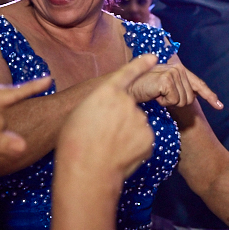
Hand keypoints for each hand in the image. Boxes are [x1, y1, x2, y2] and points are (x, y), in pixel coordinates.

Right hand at [57, 54, 158, 181]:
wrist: (87, 172)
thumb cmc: (75, 143)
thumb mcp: (81, 113)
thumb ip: (101, 104)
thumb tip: (112, 108)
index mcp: (107, 92)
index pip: (128, 73)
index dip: (141, 64)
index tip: (154, 57)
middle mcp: (127, 102)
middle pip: (130, 107)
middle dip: (121, 119)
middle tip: (102, 135)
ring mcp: (140, 120)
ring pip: (137, 124)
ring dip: (127, 134)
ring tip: (108, 146)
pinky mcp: (149, 138)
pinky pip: (142, 139)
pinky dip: (134, 146)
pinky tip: (119, 154)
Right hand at [127, 54, 222, 109]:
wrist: (126, 88)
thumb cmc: (143, 89)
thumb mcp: (164, 89)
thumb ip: (178, 90)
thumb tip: (193, 97)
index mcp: (179, 69)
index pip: (198, 84)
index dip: (209, 96)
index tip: (219, 106)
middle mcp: (178, 68)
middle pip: (190, 98)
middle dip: (176, 102)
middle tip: (160, 96)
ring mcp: (173, 72)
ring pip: (183, 100)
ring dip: (169, 103)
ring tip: (156, 94)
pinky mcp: (167, 79)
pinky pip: (174, 100)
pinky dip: (164, 102)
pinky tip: (154, 94)